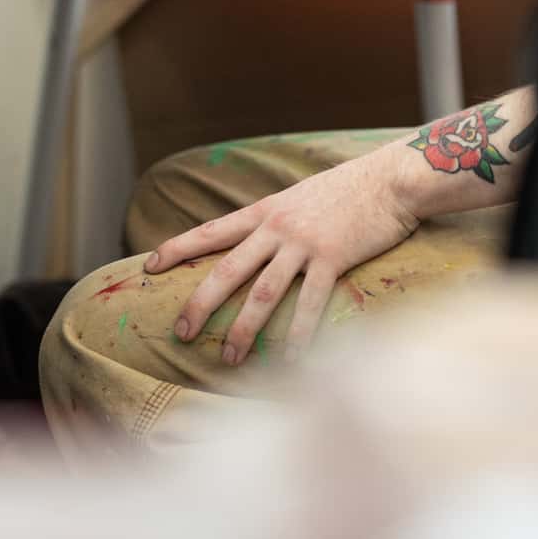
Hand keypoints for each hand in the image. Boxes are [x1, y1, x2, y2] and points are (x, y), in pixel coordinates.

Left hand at [143, 152, 416, 362]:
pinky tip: (290, 359)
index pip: (210, 231)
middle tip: (180, 333)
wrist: (388, 179)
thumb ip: (276, 221)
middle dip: (199, 303)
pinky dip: (299, 334)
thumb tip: (257, 241)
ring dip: (243, 329)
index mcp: (264, 211)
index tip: (149, 266)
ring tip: (228, 358)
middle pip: (226, 269)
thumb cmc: (348, 189)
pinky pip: (310, 303)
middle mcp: (276, 228)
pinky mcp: (332, 259)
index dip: (177, 248)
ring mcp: (303, 244)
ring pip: (262, 293)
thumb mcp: (299, 197)